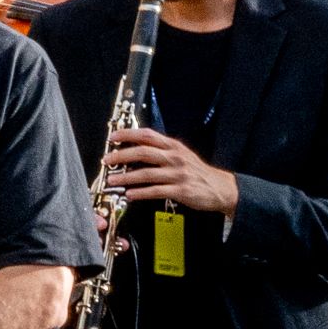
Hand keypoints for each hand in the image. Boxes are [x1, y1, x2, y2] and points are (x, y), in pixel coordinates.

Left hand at [104, 126, 237, 214]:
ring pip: (146, 173)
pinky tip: (130, 194)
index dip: (128, 134)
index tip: (113, 137)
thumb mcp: (181, 155)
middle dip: (121, 156)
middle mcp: (175, 157)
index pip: (148, 135)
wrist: (220, 188)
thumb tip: (135, 148)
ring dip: (126, 177)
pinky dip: (141, 193)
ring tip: (112, 180)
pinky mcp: (181, 190)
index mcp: (174, 146)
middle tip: (107, 160)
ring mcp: (178, 174)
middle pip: (143, 152)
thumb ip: (161, 150)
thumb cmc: (197, 172)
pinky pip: (156, 191)